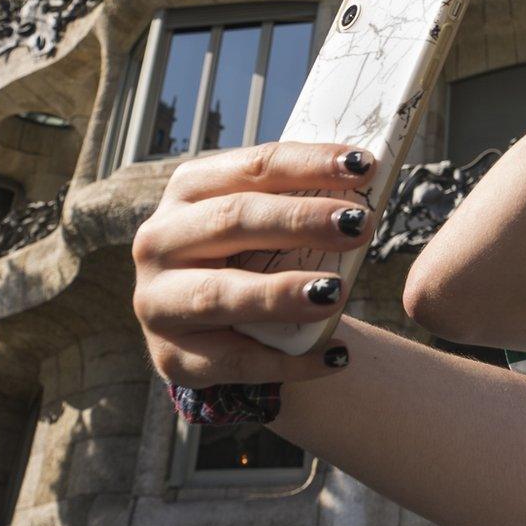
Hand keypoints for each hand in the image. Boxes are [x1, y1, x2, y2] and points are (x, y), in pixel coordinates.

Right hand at [133, 142, 379, 386]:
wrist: (214, 330)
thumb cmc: (249, 261)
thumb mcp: (266, 226)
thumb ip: (302, 205)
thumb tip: (368, 186)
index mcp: (189, 192)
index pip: (253, 167)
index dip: (309, 164)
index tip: (364, 166)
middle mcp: (161, 241)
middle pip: (232, 221)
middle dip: (300, 221)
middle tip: (359, 225)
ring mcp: (158, 302)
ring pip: (219, 295)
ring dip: (281, 293)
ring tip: (335, 292)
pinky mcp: (172, 356)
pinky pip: (234, 361)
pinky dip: (287, 362)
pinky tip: (335, 357)